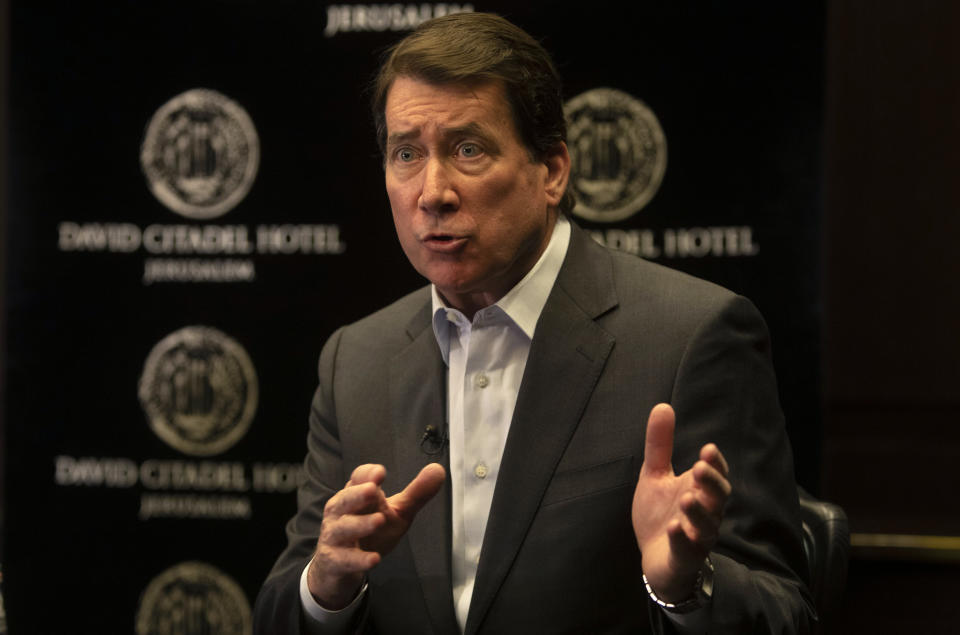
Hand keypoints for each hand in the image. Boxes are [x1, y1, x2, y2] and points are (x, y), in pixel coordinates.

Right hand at [307, 462, 445, 608]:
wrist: (339, 566)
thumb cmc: (371, 532)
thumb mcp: (398, 512)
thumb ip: (416, 493)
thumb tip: (438, 470)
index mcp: (355, 494)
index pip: (358, 478)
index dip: (368, 474)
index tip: (380, 473)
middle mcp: (341, 512)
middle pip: (345, 500)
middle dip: (357, 495)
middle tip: (373, 490)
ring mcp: (335, 536)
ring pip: (343, 528)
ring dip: (360, 524)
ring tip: (379, 521)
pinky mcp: (334, 561)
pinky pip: (344, 559)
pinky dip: (358, 559)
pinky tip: (374, 559)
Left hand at [632, 403, 730, 601]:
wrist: (654, 558)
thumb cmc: (660, 515)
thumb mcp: (655, 475)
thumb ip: (659, 444)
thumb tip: (663, 406)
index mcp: (700, 491)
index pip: (716, 475)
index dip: (715, 464)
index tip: (708, 449)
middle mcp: (705, 513)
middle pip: (718, 497)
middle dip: (711, 482)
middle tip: (699, 467)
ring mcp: (696, 537)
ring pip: (706, 525)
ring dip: (698, 512)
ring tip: (686, 499)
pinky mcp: (683, 557)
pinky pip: (687, 549)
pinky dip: (682, 539)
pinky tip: (674, 528)